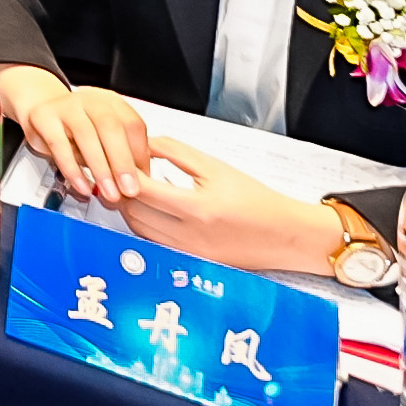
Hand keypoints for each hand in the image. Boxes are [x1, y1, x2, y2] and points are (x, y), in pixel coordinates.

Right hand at [0, 65, 151, 203]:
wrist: (41, 109)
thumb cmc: (78, 128)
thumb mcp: (103, 136)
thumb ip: (121, 154)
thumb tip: (139, 183)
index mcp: (112, 102)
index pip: (133, 125)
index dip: (140, 155)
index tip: (143, 180)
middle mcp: (90, 100)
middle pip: (111, 127)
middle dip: (122, 162)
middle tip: (129, 189)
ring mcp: (66, 106)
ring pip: (86, 135)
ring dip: (100, 169)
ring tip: (109, 193)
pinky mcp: (43, 117)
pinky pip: (59, 145)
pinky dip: (73, 169)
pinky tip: (83, 186)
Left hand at [127, 132, 353, 277]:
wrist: (285, 234)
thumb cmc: (255, 199)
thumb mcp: (215, 167)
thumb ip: (175, 152)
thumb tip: (144, 143)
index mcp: (197, 208)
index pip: (142, 190)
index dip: (124, 173)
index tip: (120, 159)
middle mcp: (190, 235)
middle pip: (134, 213)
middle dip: (123, 192)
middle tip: (121, 174)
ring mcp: (189, 252)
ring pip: (140, 231)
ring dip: (131, 210)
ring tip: (134, 190)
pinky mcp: (192, 262)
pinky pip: (155, 243)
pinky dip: (145, 226)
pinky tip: (151, 210)